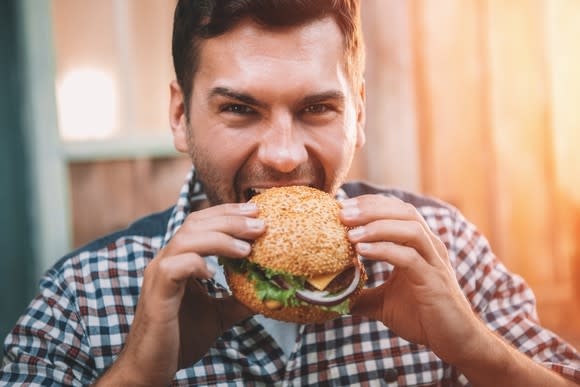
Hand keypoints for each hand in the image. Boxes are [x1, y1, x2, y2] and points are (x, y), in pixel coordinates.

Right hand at [96, 203, 264, 385]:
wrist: (151, 369)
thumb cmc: (181, 339)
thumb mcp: (219, 315)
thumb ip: (238, 299)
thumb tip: (269, 292)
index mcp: (179, 259)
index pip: (201, 222)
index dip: (227, 213)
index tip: (255, 211)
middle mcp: (166, 260)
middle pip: (195, 223)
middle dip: (229, 219)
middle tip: (259, 223)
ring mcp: (158, 275)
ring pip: (185, 239)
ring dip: (219, 238)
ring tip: (246, 248)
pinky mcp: (156, 295)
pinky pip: (173, 268)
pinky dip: (195, 264)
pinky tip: (214, 273)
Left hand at [340, 195, 483, 364]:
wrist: (455, 342)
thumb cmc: (423, 318)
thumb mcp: (383, 303)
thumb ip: (361, 295)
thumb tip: (332, 297)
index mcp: (419, 245)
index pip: (396, 210)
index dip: (370, 204)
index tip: (342, 206)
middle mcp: (429, 247)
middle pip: (403, 211)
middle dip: (371, 208)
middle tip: (342, 212)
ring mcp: (434, 262)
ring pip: (410, 228)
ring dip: (377, 226)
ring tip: (350, 232)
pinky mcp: (434, 281)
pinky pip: (410, 258)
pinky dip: (385, 250)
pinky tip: (362, 250)